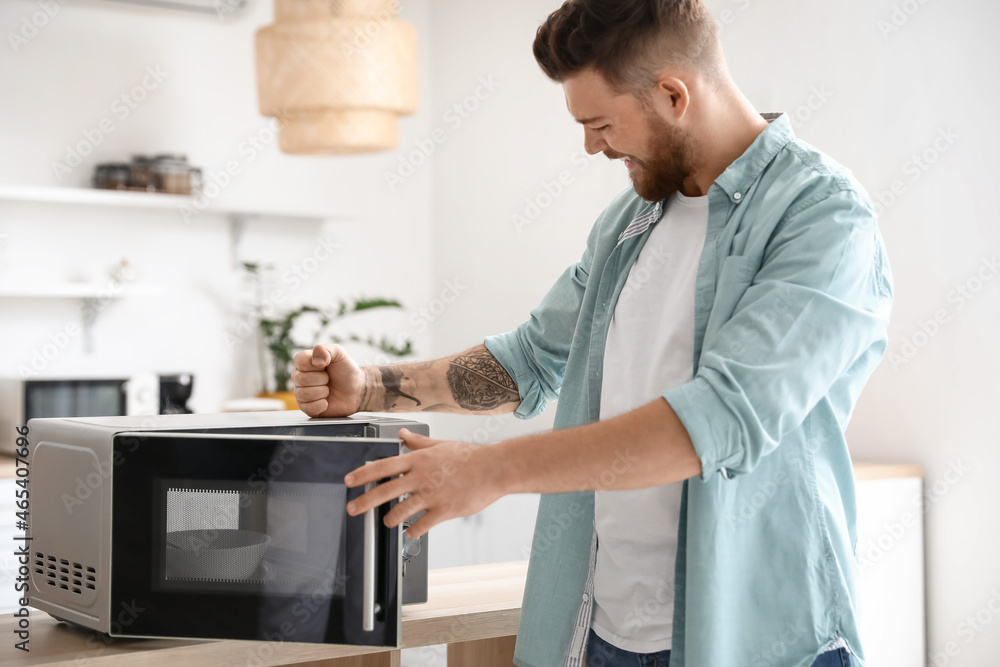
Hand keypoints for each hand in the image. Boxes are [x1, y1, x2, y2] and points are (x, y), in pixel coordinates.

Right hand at [292, 344, 364, 416]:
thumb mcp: (338, 353)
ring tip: (328, 389)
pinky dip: (322, 404)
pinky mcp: (307, 408)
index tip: (326, 365)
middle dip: (322, 379)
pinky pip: (308, 408)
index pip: (300, 361)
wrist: (357, 390)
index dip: (315, 364)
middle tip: (329, 378)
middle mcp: (299, 377)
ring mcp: (301, 393)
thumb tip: (316, 362)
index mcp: (304, 362)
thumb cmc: (346, 370)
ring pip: (304, 394)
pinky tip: (327, 401)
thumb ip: (325, 350)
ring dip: (322, 391)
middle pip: (301, 379)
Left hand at [343, 429, 506, 537]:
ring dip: (389, 519)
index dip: (363, 473)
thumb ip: (418, 442)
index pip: (383, 466)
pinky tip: (412, 532)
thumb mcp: (440, 445)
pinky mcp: (443, 511)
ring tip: (387, 522)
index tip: (349, 480)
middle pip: (384, 491)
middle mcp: (421, 477)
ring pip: (400, 512)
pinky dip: (413, 531)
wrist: (494, 469)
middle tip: (352, 509)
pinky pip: (421, 526)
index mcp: (419, 460)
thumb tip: (403, 435)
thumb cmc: (470, 456)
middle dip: (364, 501)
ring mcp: (431, 495)